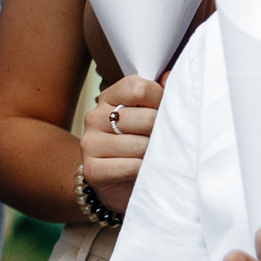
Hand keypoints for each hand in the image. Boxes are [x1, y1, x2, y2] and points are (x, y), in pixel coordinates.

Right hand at [78, 76, 161, 213]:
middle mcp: (94, 118)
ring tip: (154, 156)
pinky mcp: (92, 170)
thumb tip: (171, 77)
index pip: (139, 88)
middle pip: (145, 118)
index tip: (165, 112)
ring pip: (139, 145)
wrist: (121, 184)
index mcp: (109, 98)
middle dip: (161, 132)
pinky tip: (143, 171)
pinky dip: (144, 170)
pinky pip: (130, 166)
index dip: (160, 100)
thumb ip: (161, 94)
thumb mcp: (151, 115)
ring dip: (154, 153)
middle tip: (163, 141)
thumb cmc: (141, 144)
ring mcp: (90, 144)